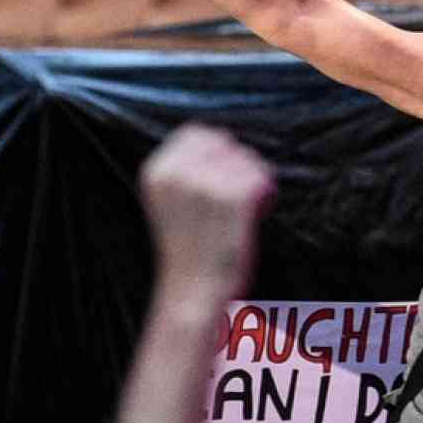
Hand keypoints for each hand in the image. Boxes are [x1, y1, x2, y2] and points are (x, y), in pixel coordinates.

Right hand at [140, 124, 277, 304]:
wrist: (194, 291)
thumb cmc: (189, 250)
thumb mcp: (170, 201)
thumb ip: (184, 169)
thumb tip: (218, 139)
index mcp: (157, 171)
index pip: (197, 132)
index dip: (217, 151)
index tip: (222, 176)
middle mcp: (178, 173)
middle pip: (227, 143)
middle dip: (238, 164)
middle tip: (236, 197)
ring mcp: (206, 184)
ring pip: (248, 159)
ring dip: (254, 180)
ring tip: (242, 210)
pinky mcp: (234, 198)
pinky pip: (263, 179)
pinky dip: (266, 196)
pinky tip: (255, 214)